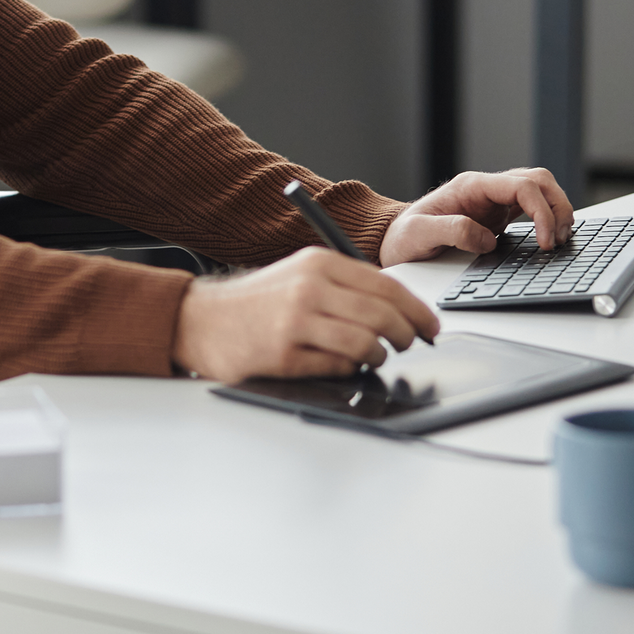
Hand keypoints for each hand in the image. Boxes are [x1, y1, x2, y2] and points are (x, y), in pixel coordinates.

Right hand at [170, 248, 439, 382]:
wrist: (203, 319)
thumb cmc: (259, 300)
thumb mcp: (301, 274)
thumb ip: (346, 285)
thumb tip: (400, 309)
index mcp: (319, 263)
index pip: (386, 285)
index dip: (417, 309)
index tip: (430, 325)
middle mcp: (309, 289)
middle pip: (382, 315)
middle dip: (406, 334)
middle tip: (410, 344)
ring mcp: (296, 323)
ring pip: (365, 344)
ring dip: (379, 355)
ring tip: (375, 356)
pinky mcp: (285, 355)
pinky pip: (337, 367)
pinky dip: (349, 369)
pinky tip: (343, 364)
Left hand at [377, 167, 574, 266]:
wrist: (395, 242)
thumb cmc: (403, 236)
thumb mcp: (418, 234)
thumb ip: (451, 231)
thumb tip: (486, 239)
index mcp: (471, 186)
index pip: (520, 185)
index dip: (541, 211)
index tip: (546, 240)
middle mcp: (486, 189)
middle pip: (538, 181)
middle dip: (557, 206)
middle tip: (560, 239)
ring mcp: (494, 202)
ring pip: (540, 191)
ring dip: (557, 211)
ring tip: (560, 240)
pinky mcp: (498, 217)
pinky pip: (533, 209)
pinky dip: (548, 220)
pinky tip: (551, 238)